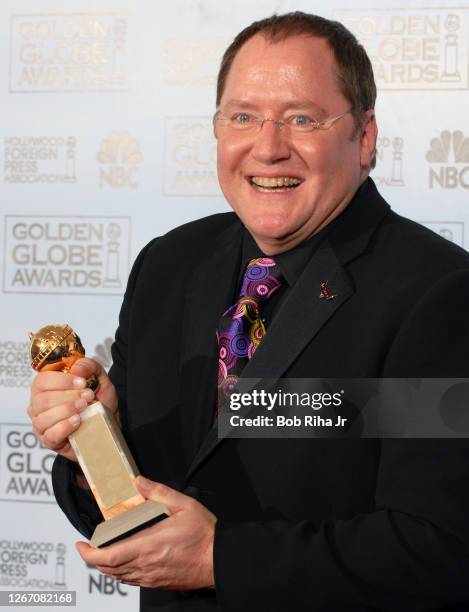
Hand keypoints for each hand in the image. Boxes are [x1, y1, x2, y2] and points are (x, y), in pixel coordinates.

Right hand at [28, 357, 117, 462]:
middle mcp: (39, 404)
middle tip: (87, 396)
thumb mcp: (99, 378)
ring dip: (67, 410)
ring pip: (44, 417)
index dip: (62, 381)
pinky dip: (65, 427)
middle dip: (68, 396)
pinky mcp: (48, 440)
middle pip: (42, 399)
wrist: (108, 423)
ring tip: (84, 407)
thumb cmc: (98, 400)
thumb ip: (89, 367)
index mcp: (46, 386)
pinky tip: (77, 421)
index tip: (82, 382)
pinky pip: (50, 434)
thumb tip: (76, 368)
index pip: (42, 381)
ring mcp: (41, 424)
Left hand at [76, 476, 216, 589]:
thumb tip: (139, 482)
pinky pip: (131, 581)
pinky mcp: (157, 582)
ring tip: (104, 550)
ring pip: (118, 576)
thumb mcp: (184, 504)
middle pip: (108, 569)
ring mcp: (151, 577)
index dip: (89, 553)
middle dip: (93, 558)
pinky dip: (120, 572)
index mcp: (149, 545)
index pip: (109, 556)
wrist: (219, 559)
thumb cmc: (204, 534)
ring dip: (106, 565)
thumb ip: (158, 492)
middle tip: (89, 545)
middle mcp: (146, 565)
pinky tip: (125, 560)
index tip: (81, 545)